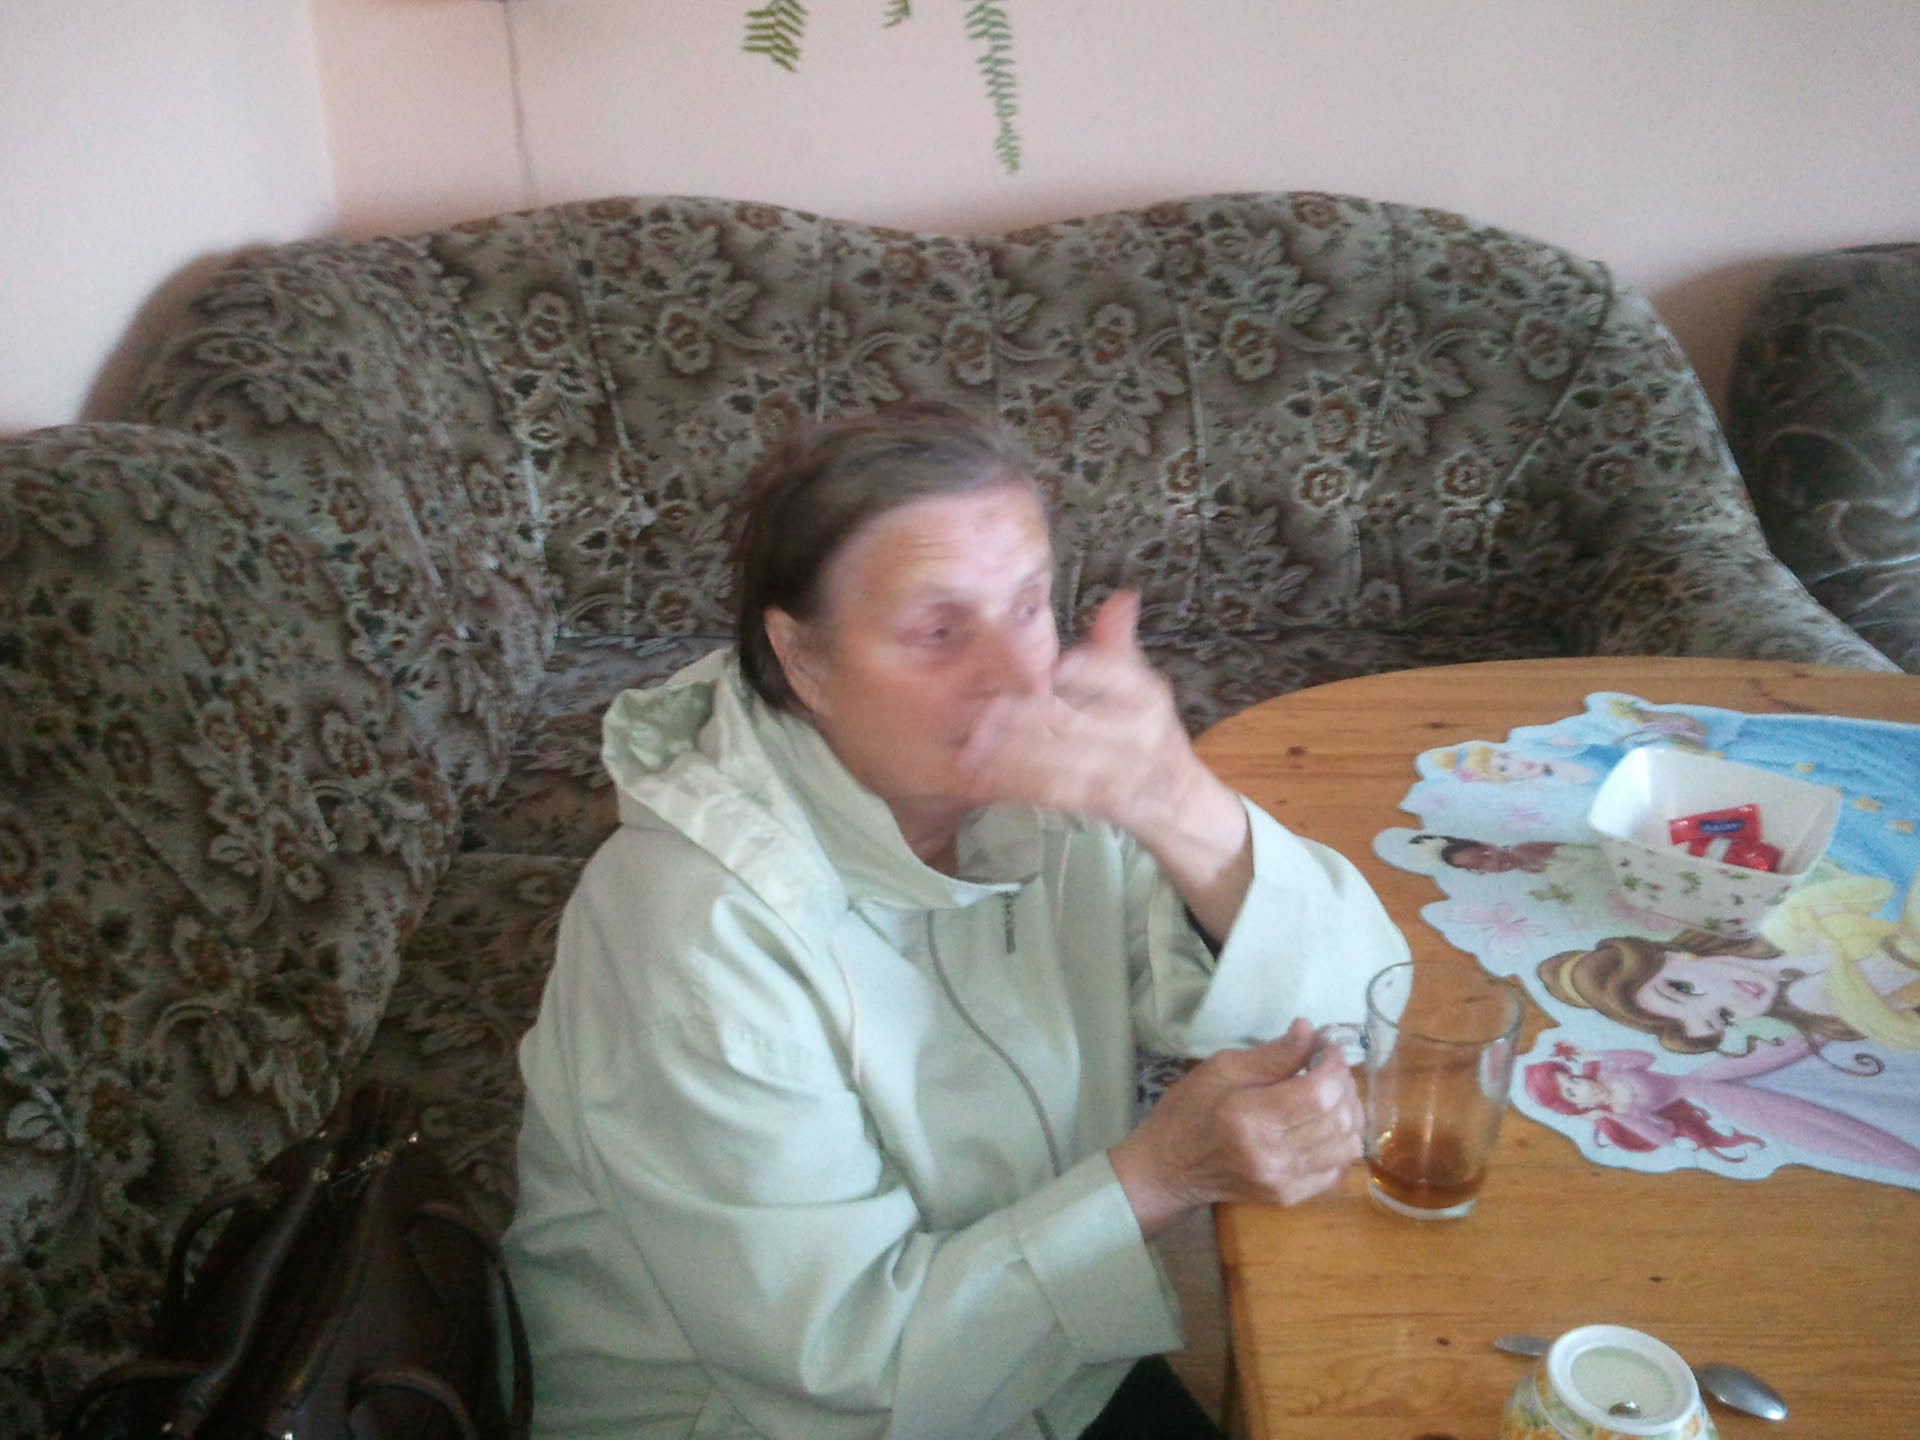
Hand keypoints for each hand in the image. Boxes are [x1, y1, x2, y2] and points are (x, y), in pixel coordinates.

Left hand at [960, 591, 1251, 935]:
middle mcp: (1140, 732)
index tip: (1054, 667)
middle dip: (1025, 716)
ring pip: (1059, 760)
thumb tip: (1122, 596)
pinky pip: (1053, 793)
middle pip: (1075, 721)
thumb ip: (1118, 642)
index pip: (1116, 675)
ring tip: (972, 746)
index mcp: (1147, 695)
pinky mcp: (1102, 801)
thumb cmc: (1149, 731)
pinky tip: (984, 780)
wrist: (1176, 800)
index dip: (1086, 671)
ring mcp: (1122, 771)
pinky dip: (1016, 786)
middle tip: (981, 709)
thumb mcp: (1141, 684)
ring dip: (1011, 755)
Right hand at [1108, 1020, 1363, 1237]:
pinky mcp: (1289, 1198)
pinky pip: (1338, 1171)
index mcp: (1250, 1119)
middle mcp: (1272, 1157)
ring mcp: (1283, 1183)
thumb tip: (1309, 1031)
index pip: (1318, 1093)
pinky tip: (1326, 1125)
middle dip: (1345, 1085)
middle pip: (1339, 1119)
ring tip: (1332, 1094)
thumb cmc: (1188, 1111)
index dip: (1334, 1065)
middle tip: (1329, 1067)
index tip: (1326, 1047)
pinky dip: (1342, 1143)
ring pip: (1347, 1146)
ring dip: (1350, 1114)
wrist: (1169, 1168)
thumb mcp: (1221, 1069)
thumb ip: (1272, 1054)